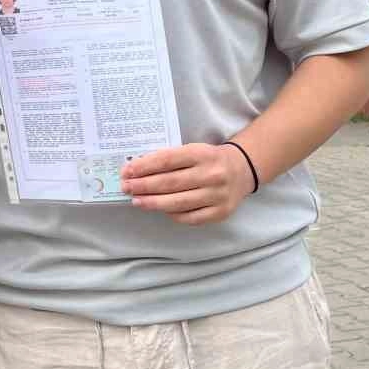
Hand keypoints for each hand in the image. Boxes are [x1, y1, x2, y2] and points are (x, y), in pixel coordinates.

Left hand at [119, 143, 252, 224]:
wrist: (242, 170)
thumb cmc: (209, 159)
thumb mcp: (193, 150)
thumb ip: (169, 159)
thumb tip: (138, 170)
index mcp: (202, 154)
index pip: (167, 160)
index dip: (144, 166)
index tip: (127, 171)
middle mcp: (211, 174)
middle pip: (170, 183)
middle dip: (144, 185)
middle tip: (126, 187)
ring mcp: (217, 195)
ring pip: (178, 203)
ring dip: (153, 202)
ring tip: (136, 201)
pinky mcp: (220, 212)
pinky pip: (190, 217)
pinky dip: (172, 214)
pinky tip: (160, 209)